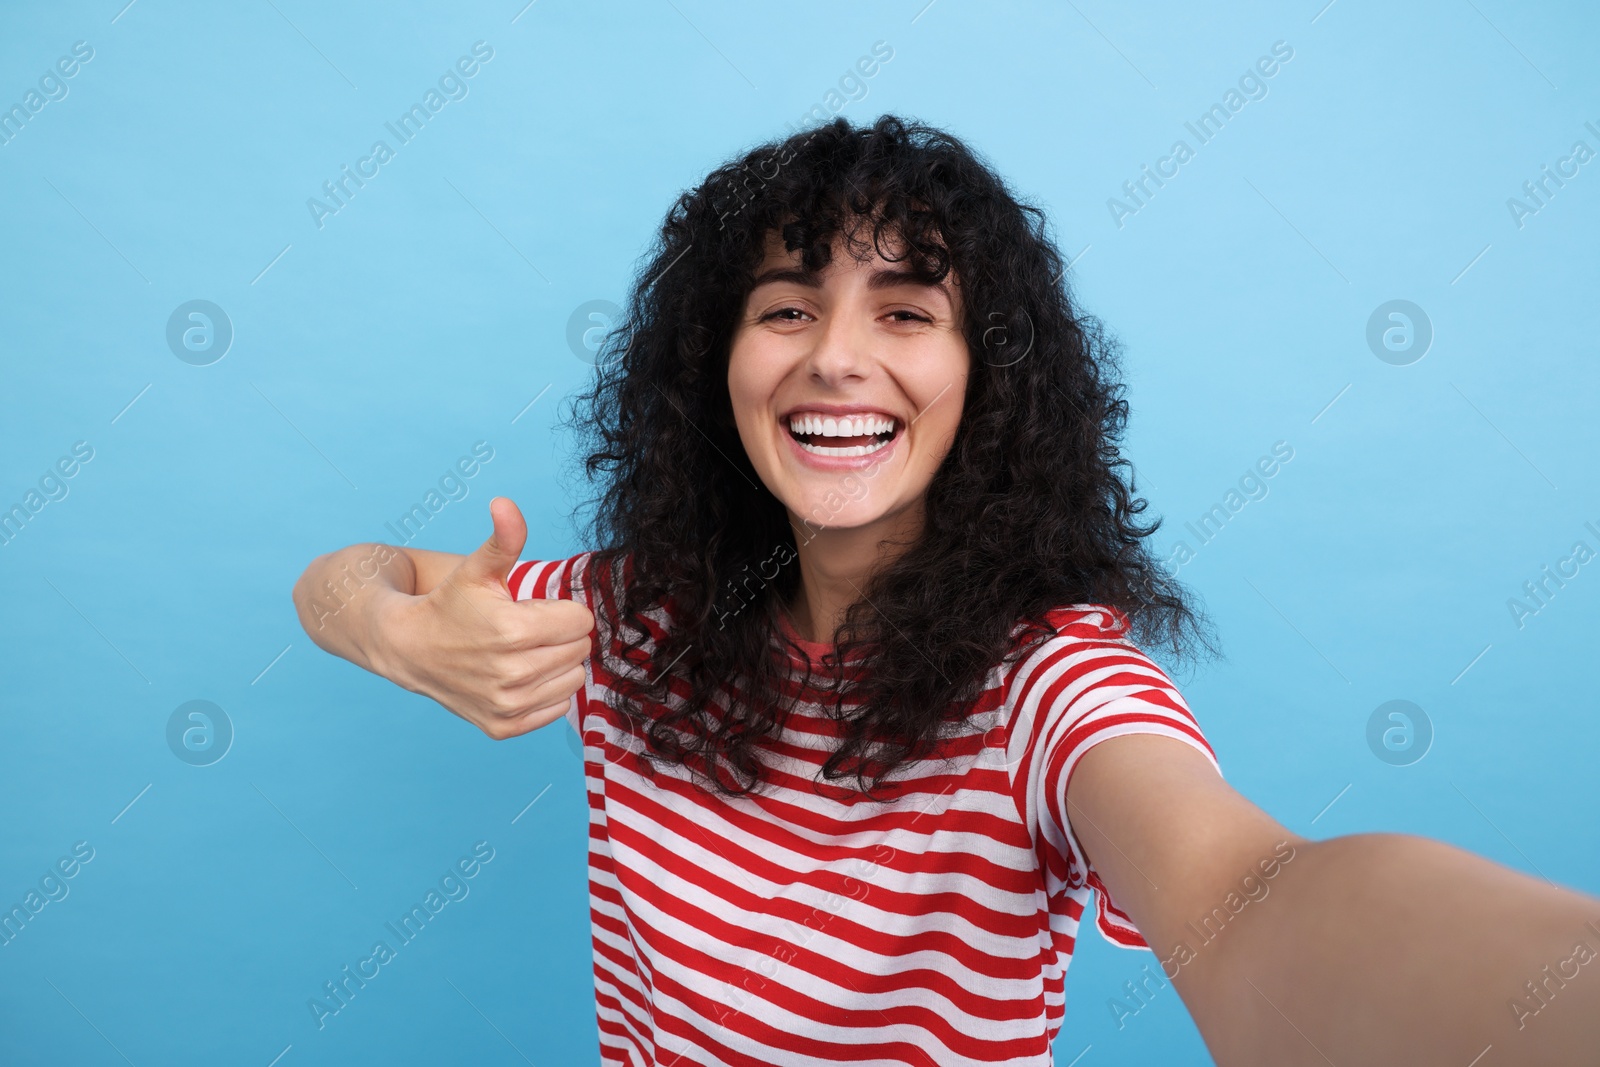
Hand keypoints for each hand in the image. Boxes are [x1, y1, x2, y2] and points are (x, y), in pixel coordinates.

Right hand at [380, 497, 594, 739]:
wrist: (409, 649)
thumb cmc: (450, 604)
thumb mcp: (477, 568)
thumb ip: (503, 538)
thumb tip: (506, 503)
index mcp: (513, 631)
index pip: (581, 620)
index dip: (559, 610)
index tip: (530, 609)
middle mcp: (512, 673)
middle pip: (579, 649)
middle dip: (559, 635)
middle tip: (525, 630)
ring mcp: (508, 704)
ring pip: (574, 678)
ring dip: (556, 663)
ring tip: (521, 652)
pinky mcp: (504, 726)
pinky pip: (557, 707)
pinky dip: (545, 691)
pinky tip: (517, 676)